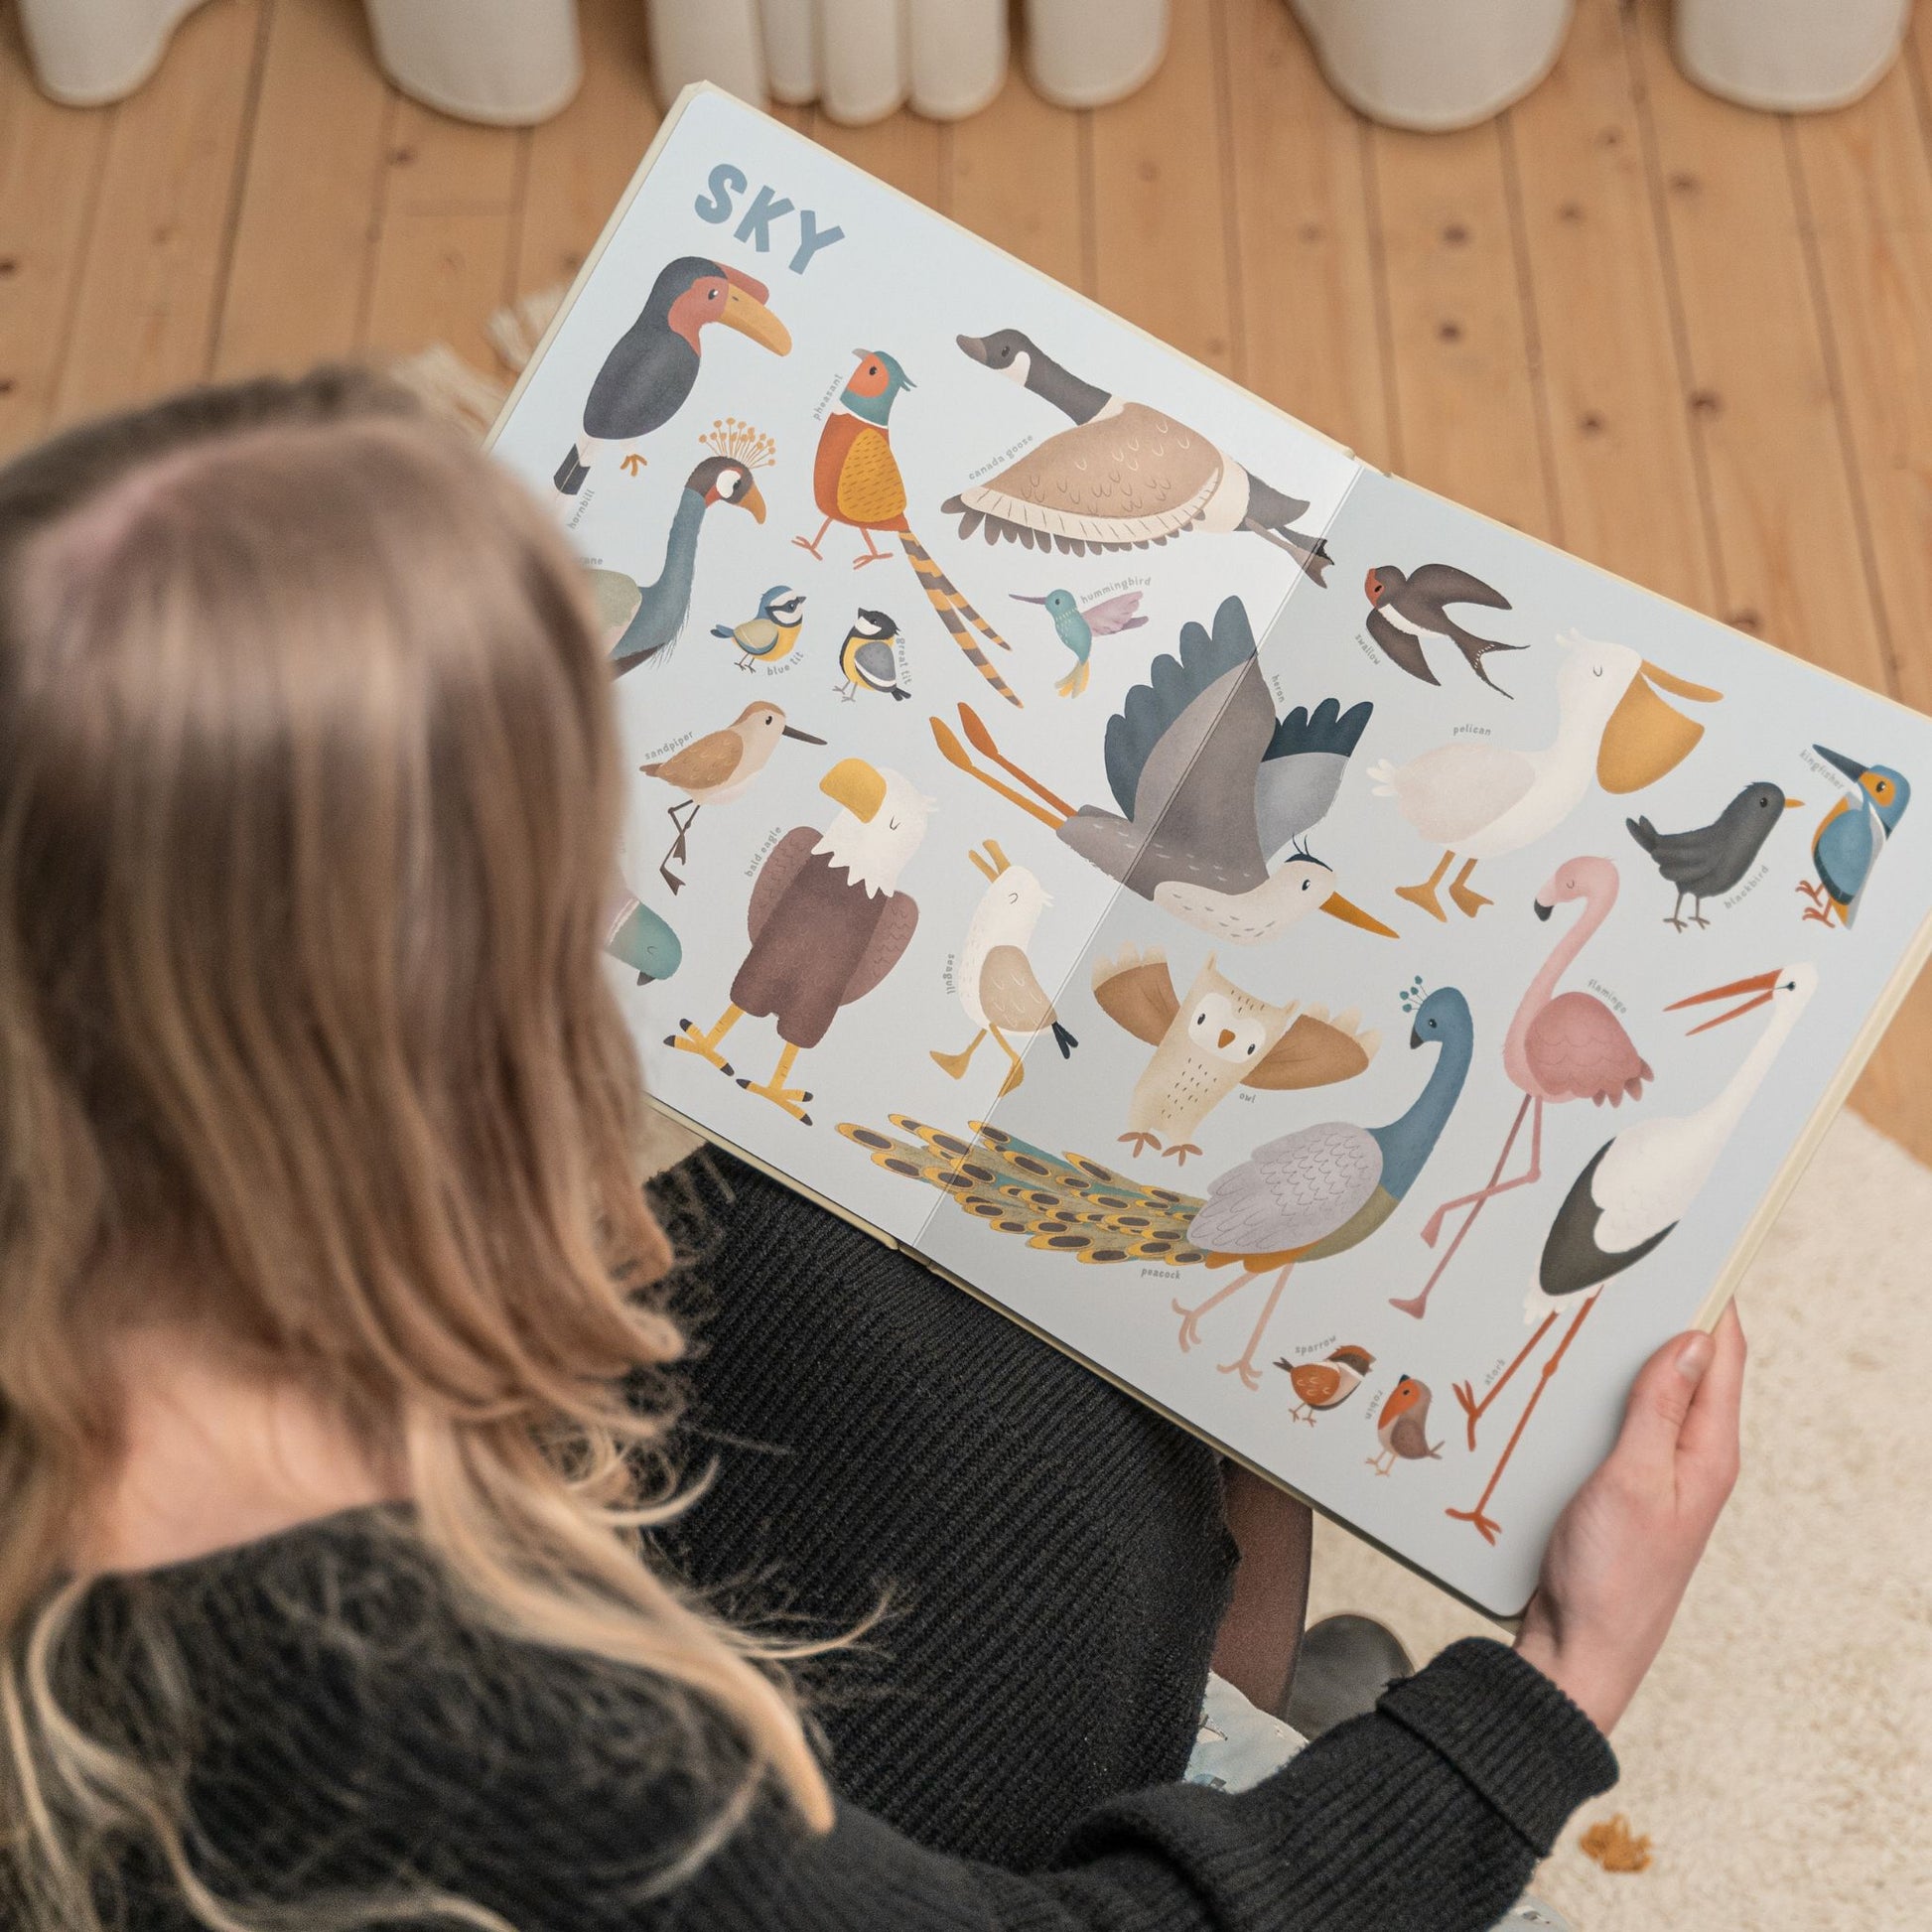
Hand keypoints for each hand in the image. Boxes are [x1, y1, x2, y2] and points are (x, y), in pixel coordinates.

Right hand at [1513, 1303, 1744, 1734]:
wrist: (1576, 1652)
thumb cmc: (1612, 1580)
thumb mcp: (1632, 1481)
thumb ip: (1659, 1409)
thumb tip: (1691, 1339)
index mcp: (1709, 1453)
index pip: (1723, 1356)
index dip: (1712, 1298)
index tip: (1694, 1245)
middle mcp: (1689, 1457)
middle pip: (1684, 1365)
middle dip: (1659, 1313)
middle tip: (1620, 1264)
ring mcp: (1653, 1471)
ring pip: (1644, 1390)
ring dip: (1620, 1352)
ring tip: (1585, 1306)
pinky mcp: (1617, 1485)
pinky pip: (1615, 1419)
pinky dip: (1594, 1389)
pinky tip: (1558, 1374)